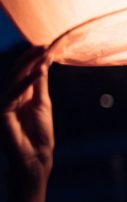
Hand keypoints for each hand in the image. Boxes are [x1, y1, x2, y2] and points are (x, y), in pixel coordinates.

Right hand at [1, 47, 53, 182]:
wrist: (35, 156)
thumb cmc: (39, 132)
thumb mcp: (42, 103)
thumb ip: (39, 84)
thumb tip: (43, 63)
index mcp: (19, 93)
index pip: (25, 71)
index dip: (35, 58)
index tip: (47, 46)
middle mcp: (9, 95)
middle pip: (19, 71)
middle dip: (32, 57)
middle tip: (45, 45)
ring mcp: (4, 102)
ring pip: (16, 78)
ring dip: (30, 64)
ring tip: (43, 52)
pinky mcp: (2, 110)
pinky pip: (14, 92)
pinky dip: (27, 81)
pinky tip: (38, 71)